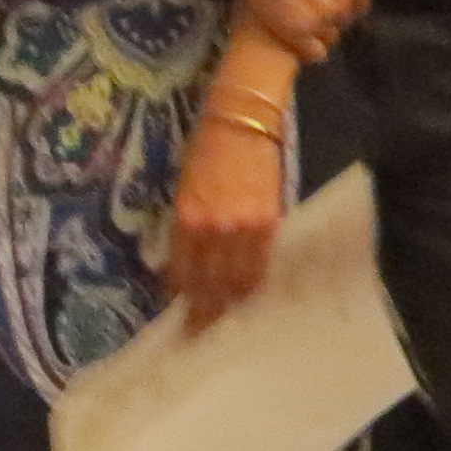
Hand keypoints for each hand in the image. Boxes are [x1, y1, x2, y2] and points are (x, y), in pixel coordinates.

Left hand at [166, 110, 288, 329]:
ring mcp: (244, 228)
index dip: (182, 296)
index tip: (181, 311)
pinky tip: (248, 292)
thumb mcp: (184, 188)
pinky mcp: (268, 222)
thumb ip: (185, 226)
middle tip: (202, 329)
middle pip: (210, 283)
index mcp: (185, 218)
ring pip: (237, 280)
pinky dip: (252, 281)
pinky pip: (260, 263)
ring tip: (226, 317)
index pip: (182, 272)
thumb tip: (187, 260)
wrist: (242, 121)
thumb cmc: (206, 149)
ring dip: (230, 301)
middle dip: (205, 310)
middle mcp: (213, 229)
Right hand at [216, 0, 392, 63]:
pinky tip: (295, 36)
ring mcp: (321, 20)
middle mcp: (343, 3)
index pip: (360, 2)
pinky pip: (314, 54)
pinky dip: (308, 49)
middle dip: (333, 13)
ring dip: (320, 31)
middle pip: (346, 20)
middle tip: (308, 1)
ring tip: (298, 16)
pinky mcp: (297, 33)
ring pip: (330, 37)